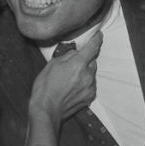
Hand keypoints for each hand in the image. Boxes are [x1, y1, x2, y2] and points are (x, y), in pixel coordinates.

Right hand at [27, 31, 102, 145]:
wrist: (47, 110)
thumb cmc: (45, 87)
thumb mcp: (51, 65)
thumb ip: (66, 56)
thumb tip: (75, 53)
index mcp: (78, 64)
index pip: (92, 48)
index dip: (97, 39)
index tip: (99, 35)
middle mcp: (88, 75)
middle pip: (92, 62)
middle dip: (85, 61)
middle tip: (71, 65)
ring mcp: (90, 87)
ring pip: (92, 74)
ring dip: (85, 73)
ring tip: (69, 79)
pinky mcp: (89, 97)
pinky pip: (90, 85)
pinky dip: (85, 83)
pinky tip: (72, 88)